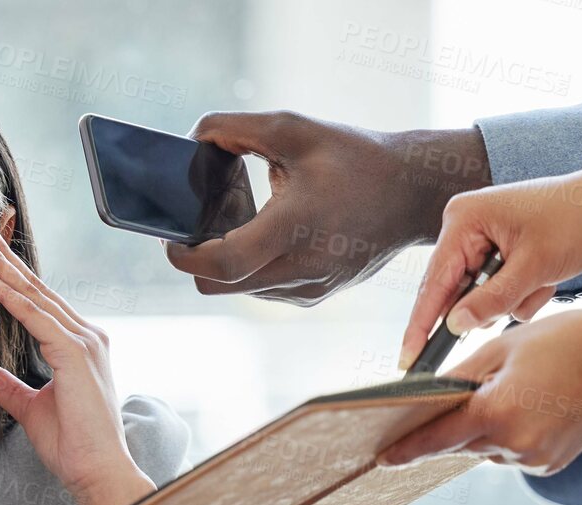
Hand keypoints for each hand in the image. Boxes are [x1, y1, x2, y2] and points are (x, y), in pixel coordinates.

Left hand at [0, 219, 154, 504]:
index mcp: (77, 345)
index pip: (38, 301)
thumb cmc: (74, 446)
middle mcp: (85, 336)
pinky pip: (38, 318)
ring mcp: (84, 342)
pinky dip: (13, 298)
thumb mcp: (29, 408)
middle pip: (37, 288)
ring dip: (5, 268)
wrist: (97, 471)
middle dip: (6, 258)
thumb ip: (5, 386)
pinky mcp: (76, 354)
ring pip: (37, 296)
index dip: (10, 275)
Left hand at [164, 112, 488, 304]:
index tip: (169, 236)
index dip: (184, 256)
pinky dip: (251, 267)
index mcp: (295, 227)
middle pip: (216, 285)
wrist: (412, 192)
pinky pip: (262, 289)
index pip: (222, 263)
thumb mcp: (294, 130)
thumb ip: (235, 130)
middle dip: (195, 259)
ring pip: (238, 289)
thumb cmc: (355, 158)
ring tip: (239, 222)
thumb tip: (192, 140)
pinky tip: (266, 234)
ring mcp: (307, 289)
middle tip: (193, 227)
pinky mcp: (313, 296)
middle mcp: (301, 268)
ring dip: (225, 262)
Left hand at [379, 300, 581, 474]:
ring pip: (486, 448)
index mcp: (498, 413)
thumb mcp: (503, 349)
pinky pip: (511, 452)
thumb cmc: (566, 341)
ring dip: (483, 428)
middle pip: (460, 443)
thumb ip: (459, 379)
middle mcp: (515, 444)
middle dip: (449, 427)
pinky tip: (530, 406)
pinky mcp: (550, 464)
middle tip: (446, 405)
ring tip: (511, 392)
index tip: (380, 459)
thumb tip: (425, 399)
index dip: (405, 449)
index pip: (436, 438)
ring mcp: (535, 459)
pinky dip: (508, 434)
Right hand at [399, 149, 581, 364]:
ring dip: (512, 298)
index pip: (434, 283)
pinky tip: (547, 277)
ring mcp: (481, 238)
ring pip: (480, 294)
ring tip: (545, 280)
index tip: (408, 360)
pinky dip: (522, 292)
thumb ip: (490, 301)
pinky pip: (497, 289)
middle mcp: (465, 226)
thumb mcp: (534, 267)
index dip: (421, 324)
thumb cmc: (579, 221)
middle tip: (524, 295)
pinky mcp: (499, 249)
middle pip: (456, 290)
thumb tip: (453, 328)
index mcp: (464, 220)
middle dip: (490, 303)